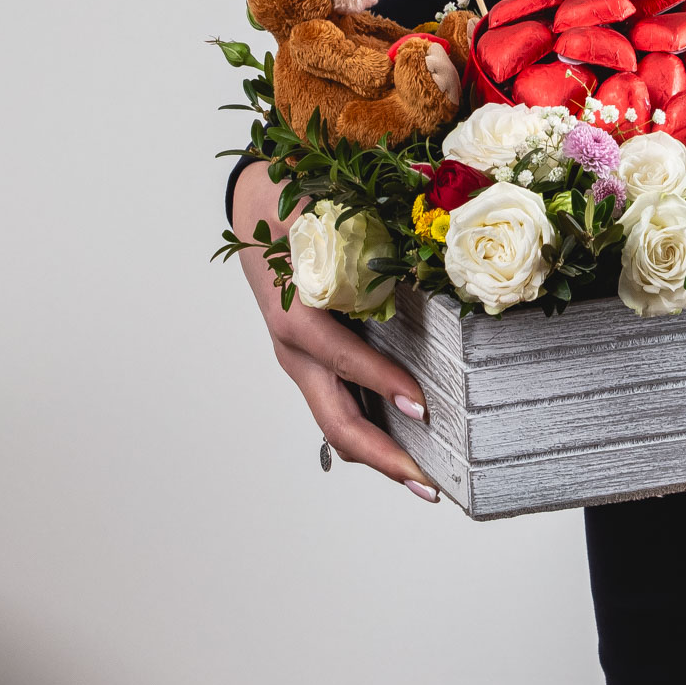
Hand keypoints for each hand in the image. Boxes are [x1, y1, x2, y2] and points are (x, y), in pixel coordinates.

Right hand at [232, 161, 440, 501]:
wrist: (255, 206)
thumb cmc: (291, 203)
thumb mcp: (322, 204)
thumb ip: (364, 214)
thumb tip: (428, 199)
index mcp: (296, 314)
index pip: (341, 359)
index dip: (380, 385)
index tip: (422, 406)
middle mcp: (296, 350)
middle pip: (335, 421)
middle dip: (383, 458)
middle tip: (431, 486)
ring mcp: (303, 363)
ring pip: (337, 426)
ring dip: (381, 457)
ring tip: (427, 481)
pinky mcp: (314, 365)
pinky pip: (341, 409)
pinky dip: (374, 434)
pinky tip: (410, 447)